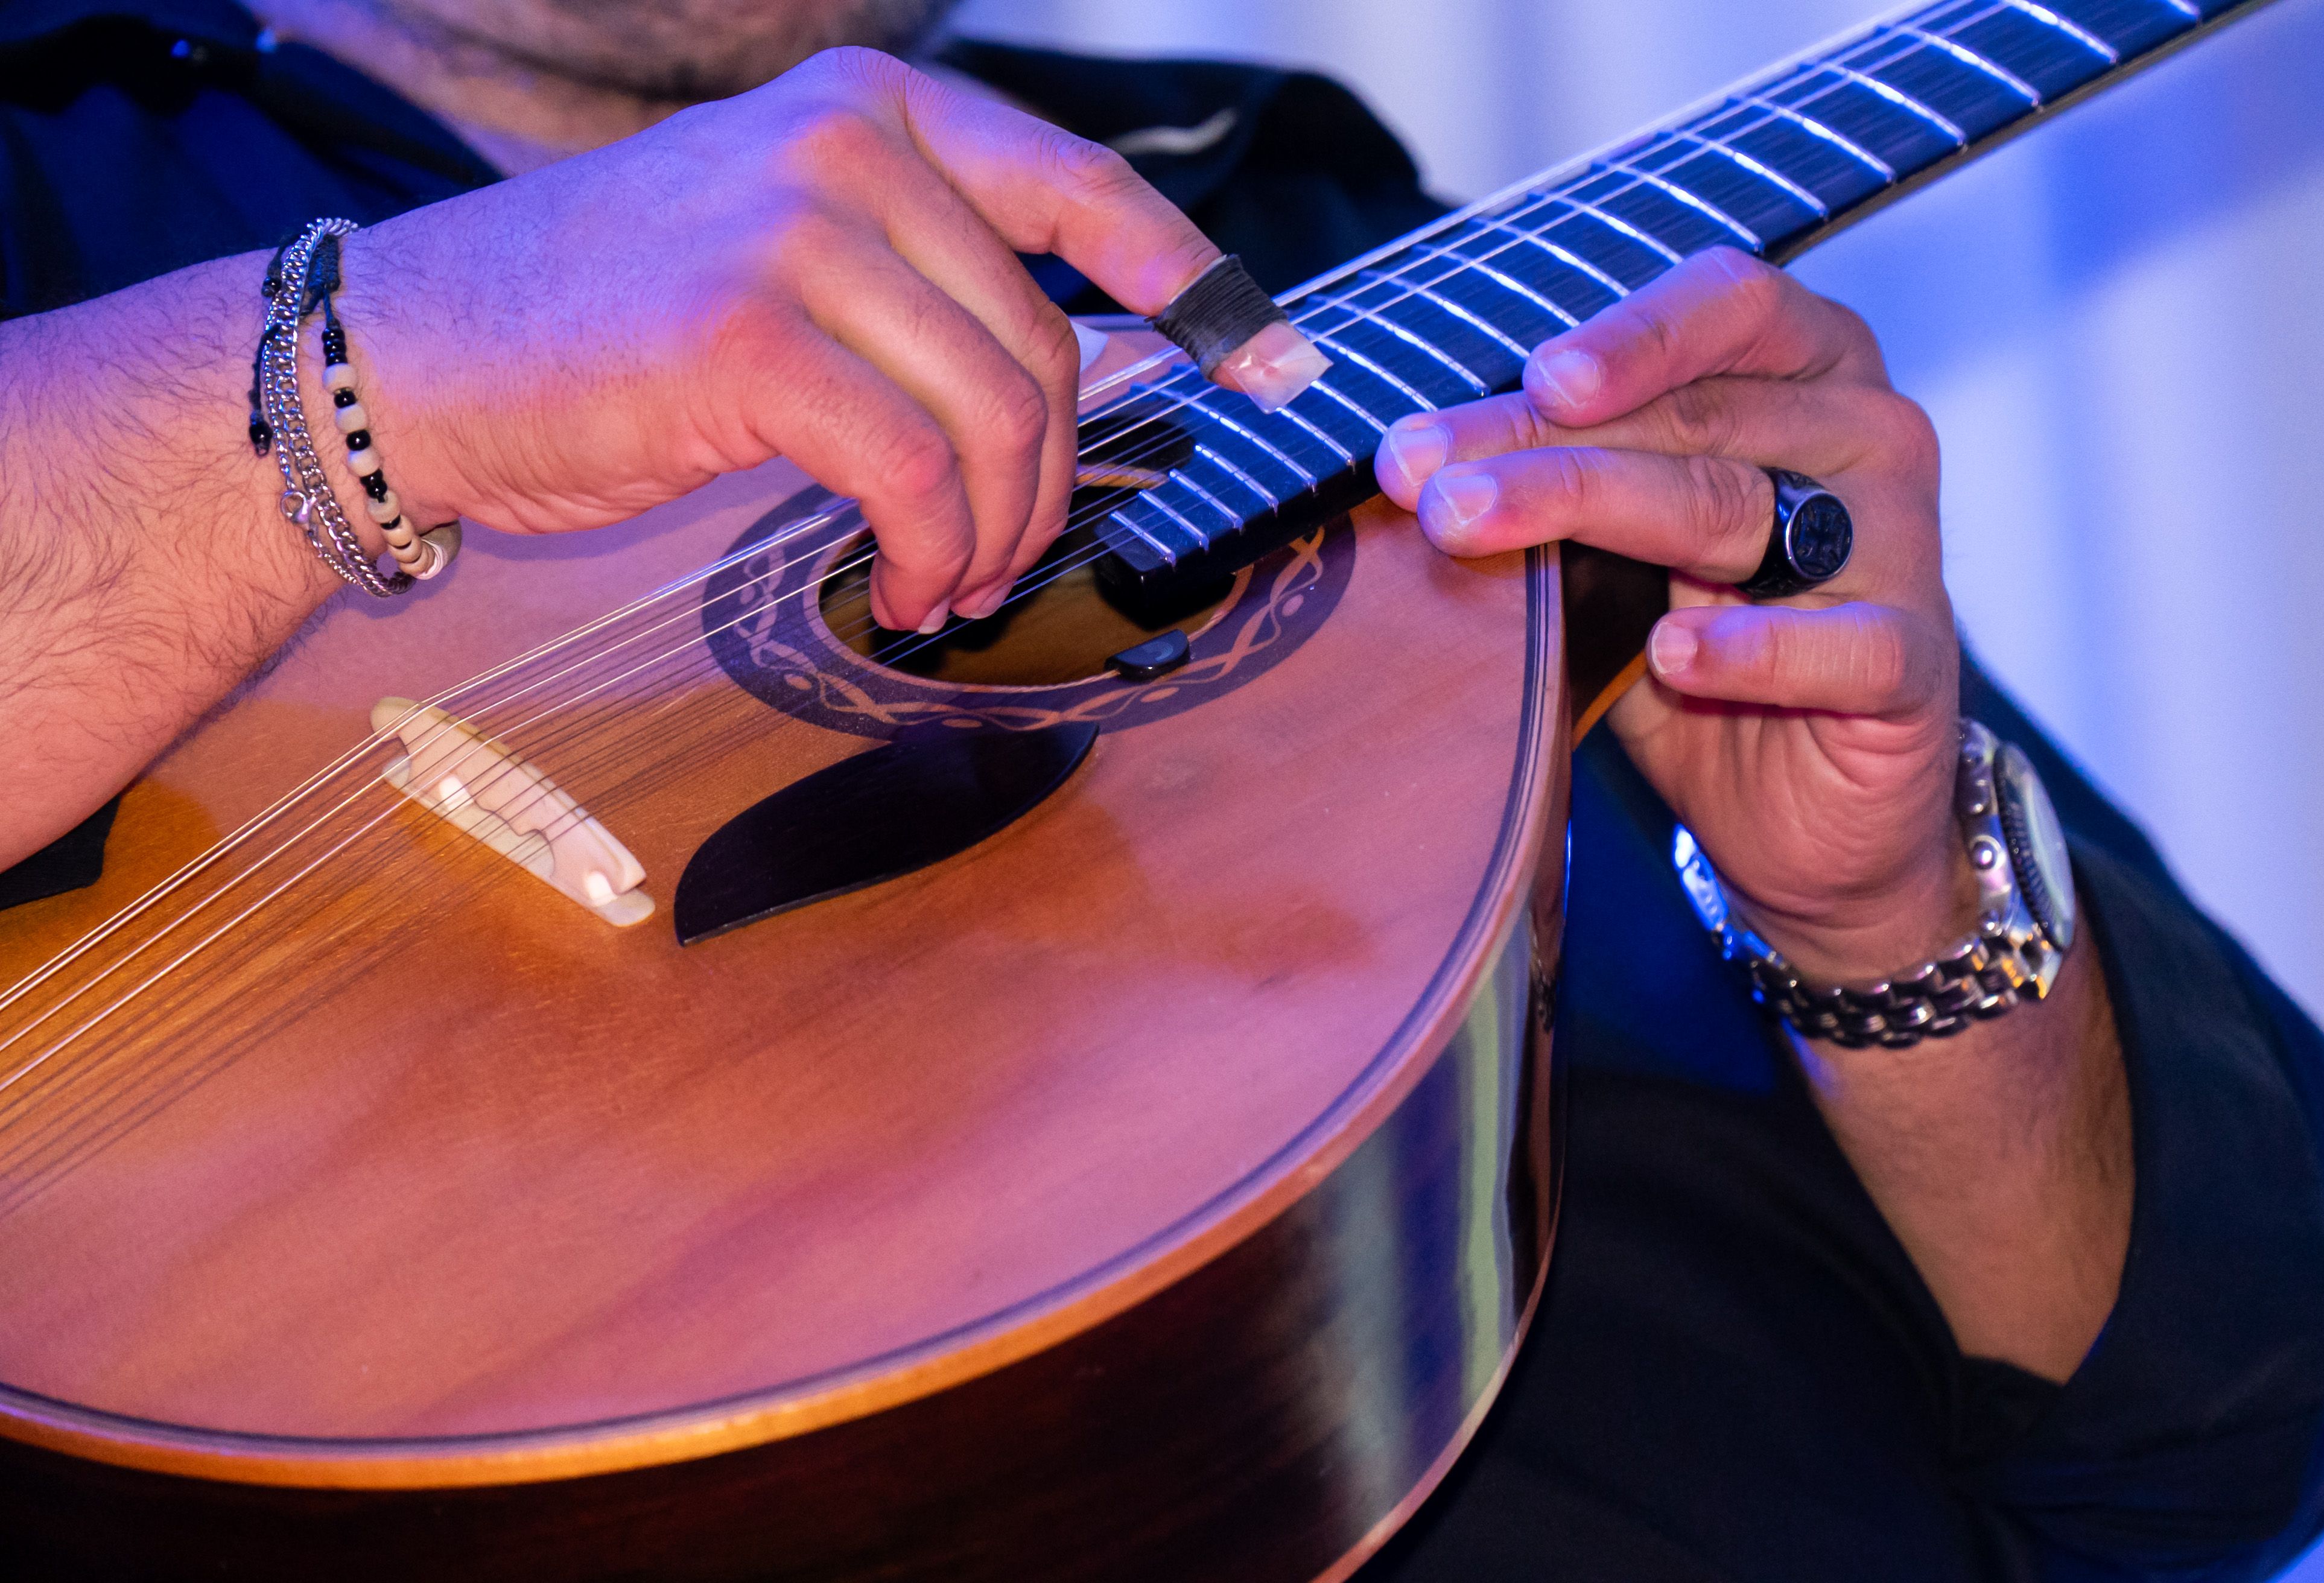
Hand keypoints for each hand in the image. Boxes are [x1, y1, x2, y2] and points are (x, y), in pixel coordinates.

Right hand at [339, 48, 1233, 629]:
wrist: (418, 356)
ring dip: (995, 532)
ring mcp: (798, 227)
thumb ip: (925, 286)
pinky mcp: (753, 334)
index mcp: (870, 107)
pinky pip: (917, 472)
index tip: (1279, 366)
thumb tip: (1078, 375)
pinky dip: (931, 553)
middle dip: (1049, 482)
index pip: (1085, 189)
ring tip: (944, 584)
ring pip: (998, 414)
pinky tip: (900, 588)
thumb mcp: (786, 255)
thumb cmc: (606, 328)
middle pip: (1045, 341)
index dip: (1203, 284)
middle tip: (997, 562)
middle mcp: (847, 142)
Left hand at [1375, 249, 1965, 983]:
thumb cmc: (1706, 646)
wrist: (1805, 811)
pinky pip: (1836, 645)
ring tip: (1475, 527)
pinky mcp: (1910, 663)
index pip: (1731, 307)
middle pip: (1694, 417)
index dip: (1632, 334)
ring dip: (1588, 509)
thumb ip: (1561, 495)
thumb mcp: (1621, 554)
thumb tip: (1417, 466)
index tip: (1534, 378)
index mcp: (1805, 373)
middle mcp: (1864, 437)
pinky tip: (1673, 654)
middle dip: (1543, 447)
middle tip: (1430, 483)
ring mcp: (1899, 548)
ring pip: (1731, 508)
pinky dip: (1751, 649)